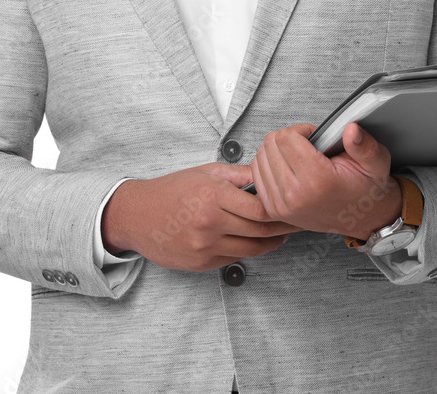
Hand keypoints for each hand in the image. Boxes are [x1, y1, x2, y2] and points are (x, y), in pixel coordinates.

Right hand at [101, 162, 301, 271]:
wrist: (137, 215)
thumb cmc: (170, 190)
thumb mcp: (205, 172)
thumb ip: (238, 175)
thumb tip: (266, 174)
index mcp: (213, 195)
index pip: (259, 208)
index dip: (280, 210)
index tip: (292, 206)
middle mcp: (210, 223)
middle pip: (260, 231)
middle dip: (283, 228)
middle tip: (298, 222)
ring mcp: (205, 246)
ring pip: (251, 249)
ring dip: (271, 243)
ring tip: (283, 235)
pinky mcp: (201, 263)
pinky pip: (235, 258)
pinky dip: (249, 250)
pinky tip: (255, 242)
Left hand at [250, 122, 402, 238]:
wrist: (362, 219)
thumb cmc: (364, 189)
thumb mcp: (375, 162)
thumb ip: (364, 145)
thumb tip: (351, 129)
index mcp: (318, 181)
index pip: (287, 137)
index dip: (301, 130)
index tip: (313, 137)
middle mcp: (295, 196)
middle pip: (271, 144)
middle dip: (288, 138)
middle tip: (307, 147)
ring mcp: (281, 205)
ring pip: (260, 156)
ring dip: (277, 151)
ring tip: (298, 157)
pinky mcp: (273, 210)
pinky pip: (256, 174)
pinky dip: (268, 165)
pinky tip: (286, 167)